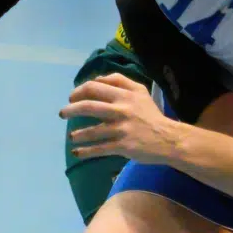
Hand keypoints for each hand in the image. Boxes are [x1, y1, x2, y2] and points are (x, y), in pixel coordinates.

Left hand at [61, 72, 186, 164]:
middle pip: (89, 106)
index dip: (79, 91)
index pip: (95, 87)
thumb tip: (97, 79)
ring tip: (72, 137)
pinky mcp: (122, 146)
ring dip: (78, 134)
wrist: (169, 139)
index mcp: (125, 94)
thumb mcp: (139, 92)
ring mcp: (121, 129)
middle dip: (71, 109)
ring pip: (92, 131)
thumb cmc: (151, 115)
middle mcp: (121, 110)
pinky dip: (85, 151)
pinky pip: (99, 149)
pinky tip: (77, 153)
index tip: (72, 97)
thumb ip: (120, 81)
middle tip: (63, 114)